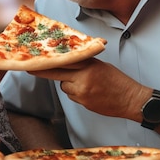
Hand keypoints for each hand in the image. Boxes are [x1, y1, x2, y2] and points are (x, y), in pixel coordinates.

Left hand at [30, 58, 147, 119]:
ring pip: (64, 86)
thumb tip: (68, 62)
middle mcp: (84, 75)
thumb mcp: (101, 66)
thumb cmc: (118, 81)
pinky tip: (90, 94)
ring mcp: (83, 90)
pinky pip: (72, 96)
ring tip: (85, 85)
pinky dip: (76, 94)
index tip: (35, 58)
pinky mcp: (83, 101)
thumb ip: (85, 64)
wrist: (131, 99)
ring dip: (68, 85)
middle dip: (43, 72)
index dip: (49, 59)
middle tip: (29, 69)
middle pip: (57, 73)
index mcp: (89, 63)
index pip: (64, 59)